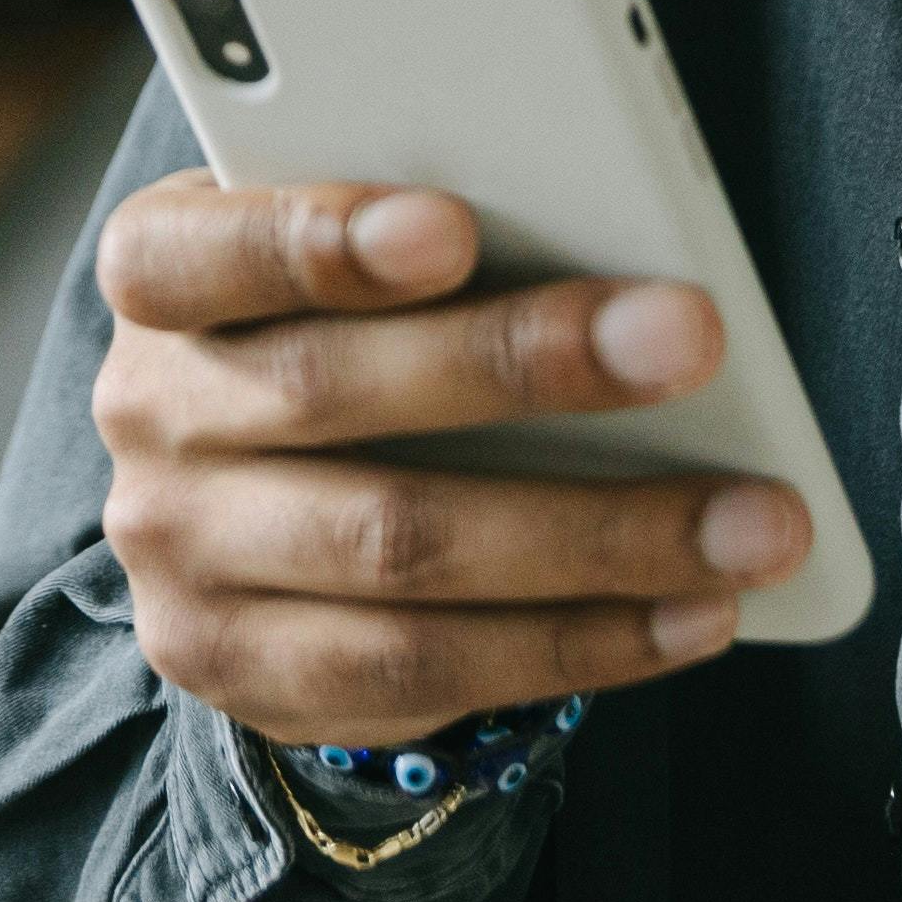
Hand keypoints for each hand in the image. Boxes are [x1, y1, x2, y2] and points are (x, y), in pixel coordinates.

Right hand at [88, 173, 801, 748]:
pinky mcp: (249, 674)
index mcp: (160, 280)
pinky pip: (427, 670)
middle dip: (522, 365)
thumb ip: (430, 238)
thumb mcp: (346, 257)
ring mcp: (187, 560)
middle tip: (686, 341)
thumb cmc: (345, 327)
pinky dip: (581, 641)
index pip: (198, 253)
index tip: (453, 227)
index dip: (315, 241)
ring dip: (599, 537)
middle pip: (330, 393)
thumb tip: (613, 240)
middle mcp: (151, 418)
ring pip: (398, 553)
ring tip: (750, 522)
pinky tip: (693, 614)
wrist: (246, 504)